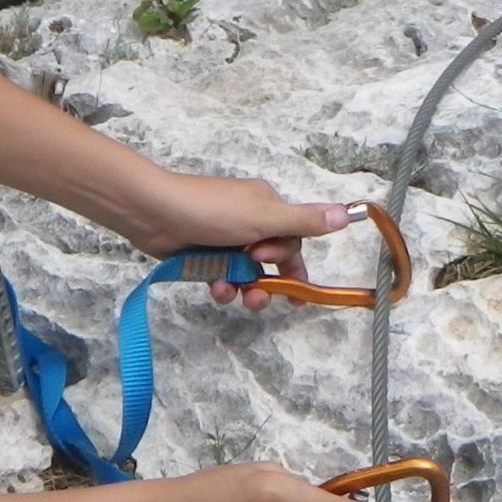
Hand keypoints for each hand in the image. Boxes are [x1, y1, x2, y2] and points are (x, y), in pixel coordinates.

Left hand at [120, 174, 355, 311]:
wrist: (152, 212)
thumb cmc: (210, 211)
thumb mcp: (263, 218)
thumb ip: (304, 221)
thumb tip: (349, 214)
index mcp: (268, 207)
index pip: (293, 241)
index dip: (288, 262)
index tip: (278, 272)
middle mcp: (250, 222)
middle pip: (272, 260)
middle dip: (268, 281)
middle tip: (256, 293)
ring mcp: (226, 240)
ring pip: (247, 273)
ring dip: (243, 287)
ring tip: (231, 294)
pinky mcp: (204, 255)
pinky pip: (223, 276)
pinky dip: (221, 284)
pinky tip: (213, 286)